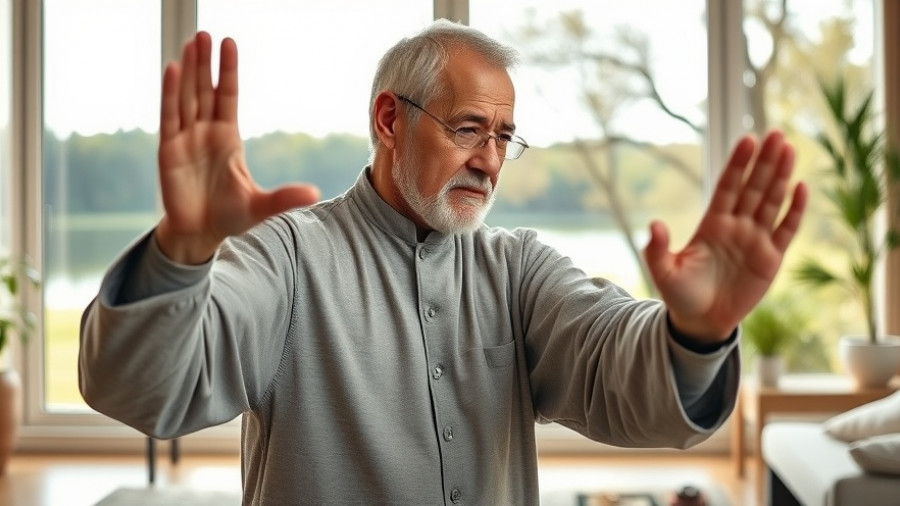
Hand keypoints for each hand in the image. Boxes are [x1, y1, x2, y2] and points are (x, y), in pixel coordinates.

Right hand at [155, 32, 319, 263]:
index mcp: (228, 138)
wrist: (201, 234)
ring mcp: (186, 139)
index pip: (227, 95)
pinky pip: (169, 117)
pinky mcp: (168, 151)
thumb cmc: (230, 217)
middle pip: (205, 90)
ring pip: (187, 97)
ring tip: (191, 42)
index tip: (229, 42)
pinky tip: (172, 70)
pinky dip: (170, 93)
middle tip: (206, 33)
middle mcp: (205, 132)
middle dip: (206, 62)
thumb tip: (315, 193)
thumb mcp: (261, 206)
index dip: (227, 70)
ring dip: (189, 70)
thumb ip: (284, 197)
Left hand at [643, 130, 807, 341]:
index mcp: (711, 224)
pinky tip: (801, 187)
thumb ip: (658, 249)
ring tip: (789, 148)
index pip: (728, 187)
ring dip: (781, 176)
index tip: (747, 140)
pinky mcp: (771, 258)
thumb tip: (655, 224)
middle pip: (753, 187)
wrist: (702, 322)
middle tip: (775, 133)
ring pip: (771, 201)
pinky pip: (786, 229)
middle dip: (764, 161)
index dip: (738, 165)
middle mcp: (736, 226)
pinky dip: (794, 210)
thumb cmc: (681, 295)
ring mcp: (755, 240)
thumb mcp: (664, 272)